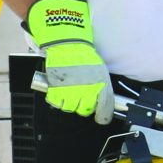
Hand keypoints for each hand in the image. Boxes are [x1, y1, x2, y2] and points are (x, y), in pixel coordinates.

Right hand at [26, 0, 110, 119]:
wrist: (67, 45)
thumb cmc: (83, 56)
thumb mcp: (100, 70)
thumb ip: (102, 88)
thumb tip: (102, 103)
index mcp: (100, 85)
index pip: (105, 108)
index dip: (103, 116)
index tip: (101, 118)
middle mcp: (86, 90)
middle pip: (85, 110)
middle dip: (83, 106)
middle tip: (80, 97)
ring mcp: (71, 91)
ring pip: (70, 107)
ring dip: (69, 102)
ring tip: (68, 91)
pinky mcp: (56, 89)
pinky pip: (56, 103)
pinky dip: (56, 99)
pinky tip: (59, 91)